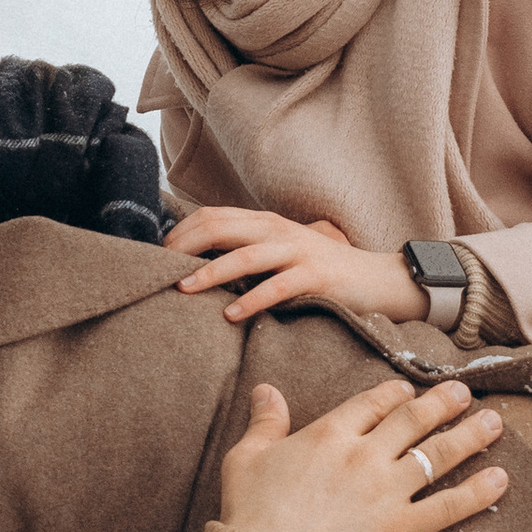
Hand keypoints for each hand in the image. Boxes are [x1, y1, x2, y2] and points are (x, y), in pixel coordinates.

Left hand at [169, 204, 428, 325]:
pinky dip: (252, 300)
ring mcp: (297, 251)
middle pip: (221, 228)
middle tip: (159, 271)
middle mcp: (277, 230)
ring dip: (211, 273)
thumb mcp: (279, 253)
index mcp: (264, 222)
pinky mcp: (316, 276)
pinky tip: (232, 315)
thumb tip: (197, 265)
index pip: (212, 216)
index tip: (156, 255)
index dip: (181, 232)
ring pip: (246, 256)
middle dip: (185, 248)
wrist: (375, 279)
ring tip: (184, 290)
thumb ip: (246, 251)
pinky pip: (278, 286)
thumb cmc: (317, 270)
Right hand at [218, 375, 506, 531]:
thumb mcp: (246, 458)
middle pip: (413, 421)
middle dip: (442, 403)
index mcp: (328, 434)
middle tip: (463, 393)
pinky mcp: (401, 529)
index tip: (409, 389)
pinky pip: (448, 506)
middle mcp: (364, 455)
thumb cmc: (249, 515)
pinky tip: (500, 479)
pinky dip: (478, 492)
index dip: (394, 394)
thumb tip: (266, 389)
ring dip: (470, 436)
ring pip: (438, 455)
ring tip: (493, 422)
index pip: (372, 404)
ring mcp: (386, 491)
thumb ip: (265, 422)